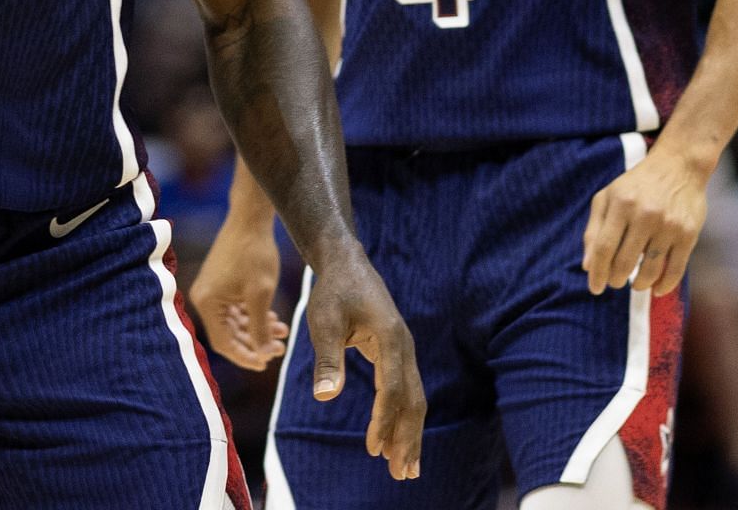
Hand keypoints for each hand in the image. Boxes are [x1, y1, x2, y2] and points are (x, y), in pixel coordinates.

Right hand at [189, 215, 288, 369]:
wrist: (250, 219)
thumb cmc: (255, 253)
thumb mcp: (261, 294)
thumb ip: (261, 328)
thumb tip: (264, 356)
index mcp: (208, 303)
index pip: (224, 343)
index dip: (246, 356)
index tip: (267, 363)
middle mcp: (204, 298)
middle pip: (228, 334)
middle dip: (255, 343)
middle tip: (280, 349)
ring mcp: (211, 290)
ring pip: (234, 323)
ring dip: (257, 329)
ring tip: (282, 332)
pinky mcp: (220, 283)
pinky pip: (235, 309)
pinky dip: (253, 316)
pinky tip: (274, 318)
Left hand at [304, 245, 425, 479]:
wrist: (346, 263)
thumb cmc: (333, 291)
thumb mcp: (324, 321)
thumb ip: (327, 358)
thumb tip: (324, 397)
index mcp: (391, 338)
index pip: (392, 389)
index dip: (384, 420)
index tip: (374, 449)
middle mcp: (405, 347)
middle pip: (413, 400)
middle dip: (408, 438)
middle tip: (403, 474)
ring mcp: (404, 350)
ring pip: (414, 399)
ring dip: (409, 433)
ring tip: (404, 467)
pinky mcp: (397, 353)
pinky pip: (405, 390)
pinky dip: (402, 417)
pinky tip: (393, 436)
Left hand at [582, 143, 709, 296]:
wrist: (678, 166)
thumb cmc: (636, 185)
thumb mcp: (608, 197)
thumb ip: (594, 230)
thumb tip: (587, 267)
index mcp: (621, 204)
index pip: (604, 248)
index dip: (597, 272)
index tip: (595, 288)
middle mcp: (645, 214)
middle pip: (625, 261)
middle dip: (616, 279)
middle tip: (614, 283)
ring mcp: (669, 225)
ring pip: (651, 269)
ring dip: (640, 284)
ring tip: (635, 285)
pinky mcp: (689, 233)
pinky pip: (676, 268)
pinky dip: (665, 284)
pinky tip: (656, 289)